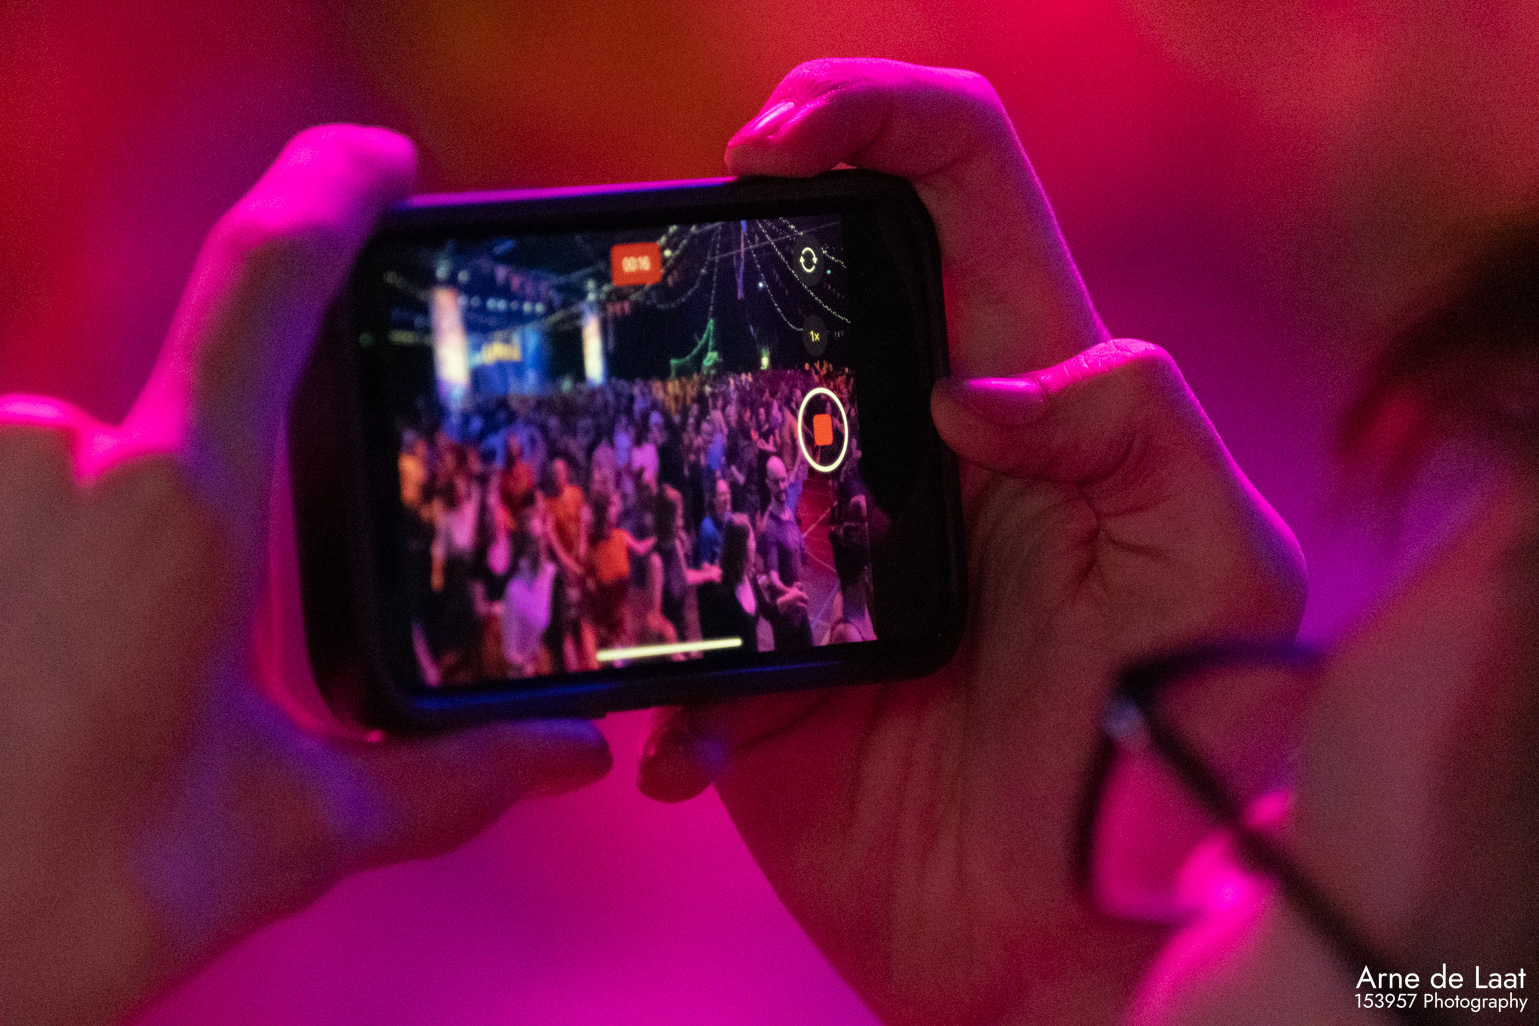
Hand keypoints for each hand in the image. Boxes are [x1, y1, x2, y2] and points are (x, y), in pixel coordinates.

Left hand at [0, 127, 610, 1025]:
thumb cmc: (71, 897)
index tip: (384, 166)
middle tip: (173, 661)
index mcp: (185, 508)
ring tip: (79, 689)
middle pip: (164, 428)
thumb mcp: (290, 830)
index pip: (269, 278)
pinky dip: (32, 556)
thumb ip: (447, 779)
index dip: (333, 190)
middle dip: (187, 523)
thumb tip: (571, 756)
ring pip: (71, 471)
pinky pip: (8, 491)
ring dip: (97, 551)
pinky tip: (27, 664)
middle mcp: (58, 459)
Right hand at [637, 60, 1304, 1025]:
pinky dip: (658, 677)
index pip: (956, 187)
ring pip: (702, 421)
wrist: (1069, 939)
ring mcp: (816, 544)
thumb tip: (975, 387)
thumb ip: (1143, 434)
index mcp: (1025, 390)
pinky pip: (662, 618)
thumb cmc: (1164, 751)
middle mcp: (906, 444)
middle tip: (661, 263)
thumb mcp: (1219, 572)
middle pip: (808, 271)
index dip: (871, 118)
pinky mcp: (751, 655)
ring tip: (625, 492)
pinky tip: (689, 752)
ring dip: (650, 433)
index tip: (772, 145)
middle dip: (731, 233)